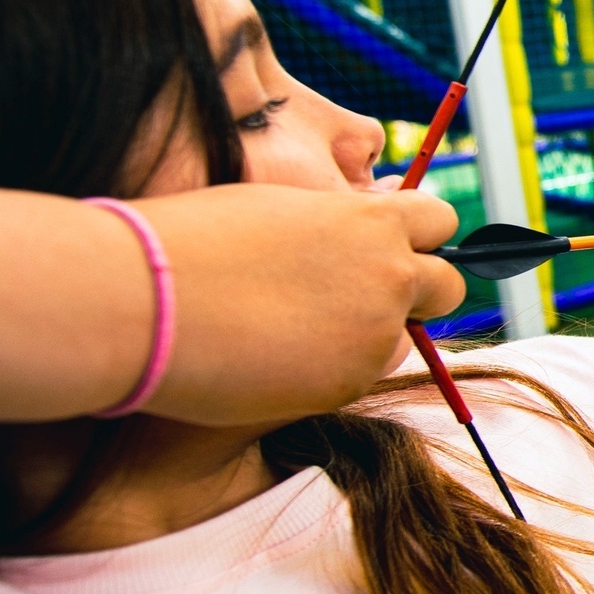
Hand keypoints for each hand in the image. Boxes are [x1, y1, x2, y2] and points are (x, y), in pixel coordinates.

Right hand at [129, 183, 464, 424]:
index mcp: (371, 219)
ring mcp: (373, 334)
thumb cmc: (191, 242)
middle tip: (367, 301)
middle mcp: (389, 275)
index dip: (417, 237)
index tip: (392, 249)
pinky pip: (358, 378)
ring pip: (402, 341)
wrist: (145, 300)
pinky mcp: (346, 384)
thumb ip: (330, 225)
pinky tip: (274, 359)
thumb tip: (352, 232)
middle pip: (447, 286)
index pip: (438, 221)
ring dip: (370, 337)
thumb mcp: (275, 208)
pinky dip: (331, 371)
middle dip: (420, 293)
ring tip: (298, 331)